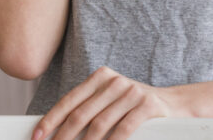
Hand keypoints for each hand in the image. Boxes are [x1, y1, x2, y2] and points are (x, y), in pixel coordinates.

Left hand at [35, 66, 175, 139]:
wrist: (175, 104)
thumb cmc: (134, 107)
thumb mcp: (110, 101)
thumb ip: (89, 109)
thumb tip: (59, 129)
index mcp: (100, 77)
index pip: (70, 100)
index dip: (51, 119)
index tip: (38, 135)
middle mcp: (114, 81)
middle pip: (81, 114)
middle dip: (63, 135)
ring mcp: (132, 92)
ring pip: (100, 124)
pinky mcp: (148, 104)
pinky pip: (124, 128)